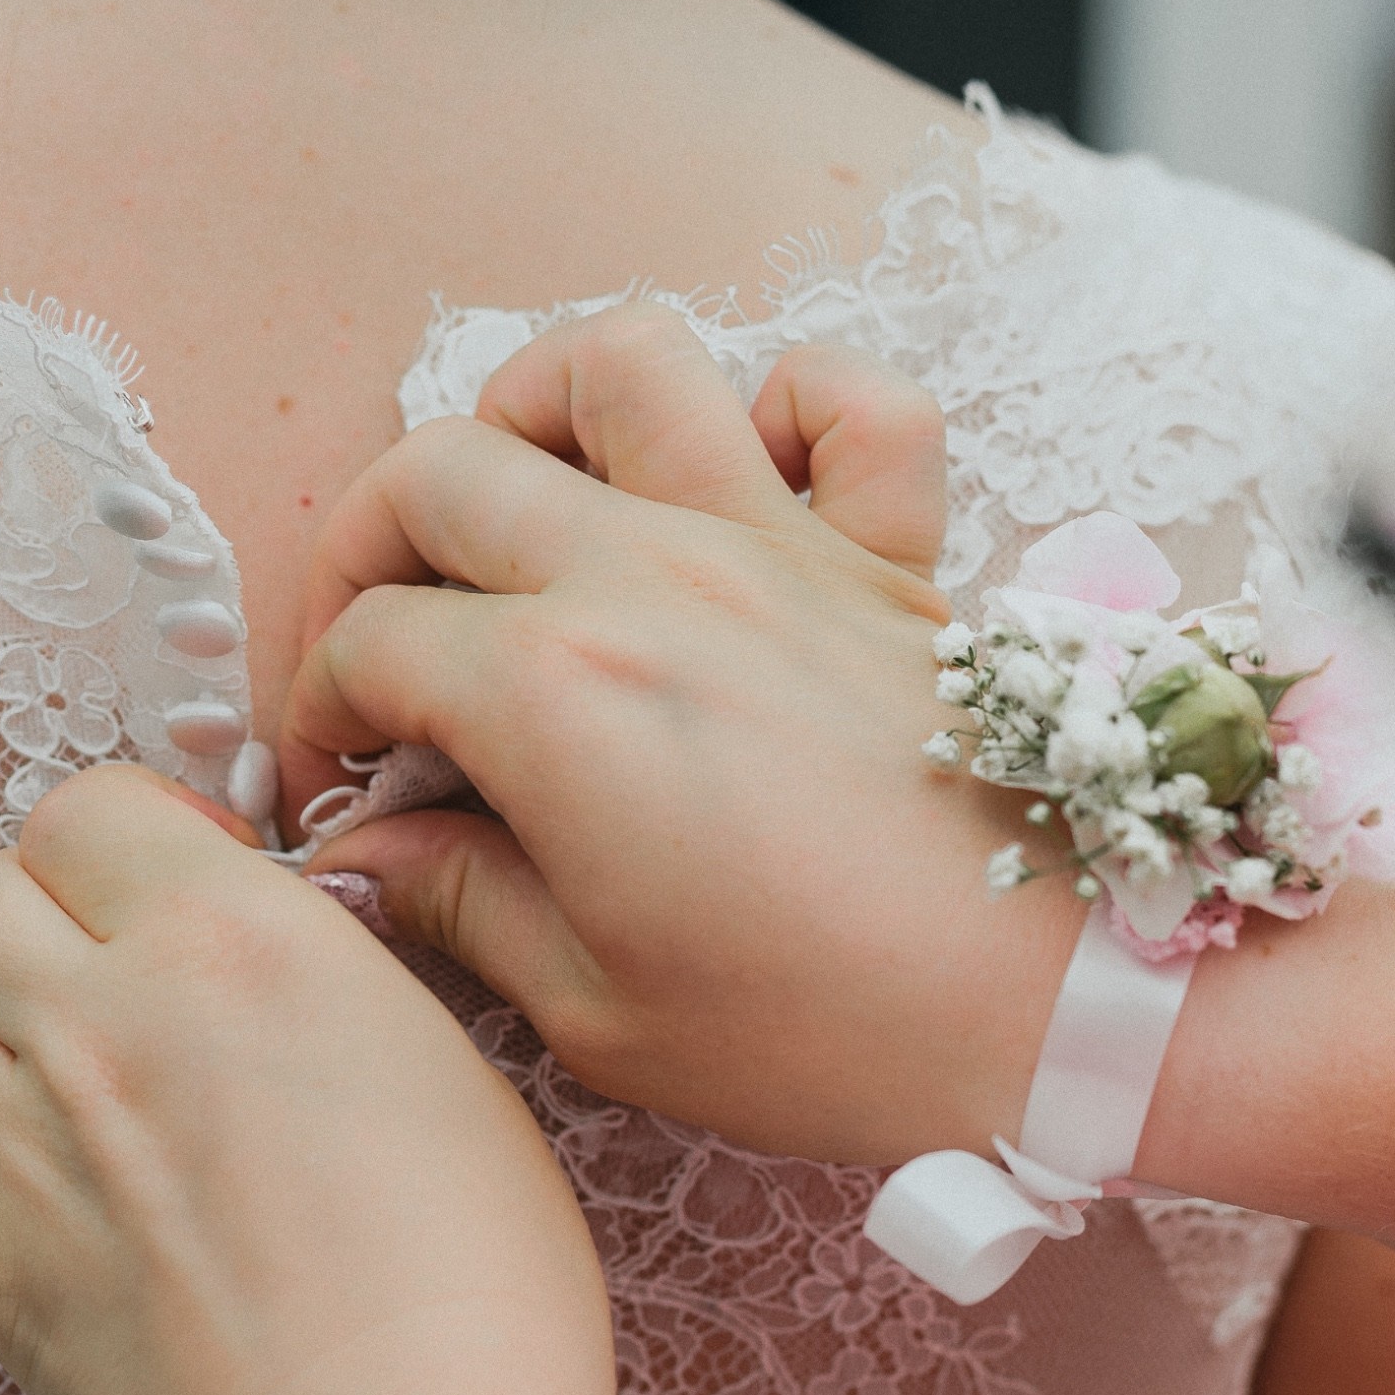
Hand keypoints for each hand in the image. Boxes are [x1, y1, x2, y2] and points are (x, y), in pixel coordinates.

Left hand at [0, 765, 619, 1394]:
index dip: (126, 848)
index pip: (85, 807)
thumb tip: (248, 945)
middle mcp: (103, 1019)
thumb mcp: (443, 1061)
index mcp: (235, 940)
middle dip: (34, 924)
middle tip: (110, 993)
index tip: (175, 903)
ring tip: (49, 1089)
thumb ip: (319, 971)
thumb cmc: (480, 1289)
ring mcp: (20, 1149)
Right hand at [281, 305, 1083, 1169]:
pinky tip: (746, 484)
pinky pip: (850, 402)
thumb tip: (380, 858)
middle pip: (442, 472)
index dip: (320, 721)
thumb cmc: (842, 1029)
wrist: (1074, 1007)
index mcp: (557, 695)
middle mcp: (654, 576)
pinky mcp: (891, 554)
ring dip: (543, 411)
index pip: (369, 648)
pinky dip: (788, 407)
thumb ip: (467, 906)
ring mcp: (780, 543)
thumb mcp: (605, 1013)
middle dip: (365, 551)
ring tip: (526, 505)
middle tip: (377, 654)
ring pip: (625, 365)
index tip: (342, 797)